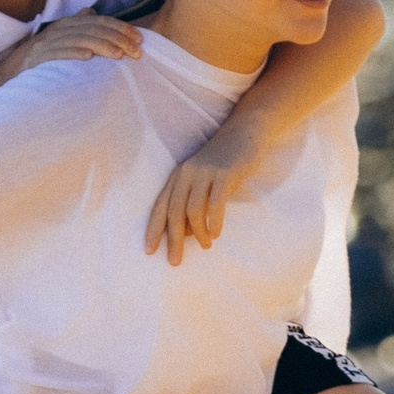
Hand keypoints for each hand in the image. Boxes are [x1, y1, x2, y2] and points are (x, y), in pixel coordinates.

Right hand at [0, 8, 144, 90]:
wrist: (8, 76)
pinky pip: (58, 54)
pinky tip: (88, 57)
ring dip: (101, 46)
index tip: (139, 39)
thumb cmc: (39, 60)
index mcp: (66, 25)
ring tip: (119, 55)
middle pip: (93, 29)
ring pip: (79, 40)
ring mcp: (46, 45)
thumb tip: (91, 11)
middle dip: (117, 39)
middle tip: (136, 51)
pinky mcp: (37, 59)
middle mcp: (57, 31)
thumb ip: (76, 25)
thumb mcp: (58, 39)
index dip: (120, 28)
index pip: (98, 21)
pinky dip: (73, 53)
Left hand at [145, 130, 259, 261]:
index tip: (149, 251)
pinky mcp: (225, 173)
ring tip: (206, 245)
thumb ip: (193, 204)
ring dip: (198, 232)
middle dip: (173, 239)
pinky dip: (214, 221)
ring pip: (193, 209)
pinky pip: (215, 202)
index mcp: (178, 176)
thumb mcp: (203, 181)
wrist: (245, 132)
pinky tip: (216, 233)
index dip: (153, 229)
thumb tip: (188, 234)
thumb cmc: (223, 163)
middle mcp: (187, 174)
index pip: (160, 206)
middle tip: (175, 261)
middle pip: (174, 211)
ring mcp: (205, 172)